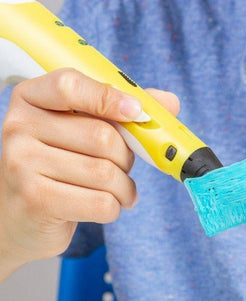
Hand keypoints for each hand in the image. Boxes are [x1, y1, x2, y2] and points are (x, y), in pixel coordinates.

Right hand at [0, 68, 178, 281]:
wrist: (22, 214)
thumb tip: (170, 103)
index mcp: (32, 98)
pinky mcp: (34, 200)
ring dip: (124, 186)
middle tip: (123, 165)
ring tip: (117, 189)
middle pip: (102, 136)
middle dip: (126, 156)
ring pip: (105, 173)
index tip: (137, 113)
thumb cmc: (62, 163)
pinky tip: (108, 205)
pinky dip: (116, 207)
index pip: (71, 85)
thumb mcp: (84, 129)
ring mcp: (21, 164)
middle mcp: (19, 126)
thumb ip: (124, 111)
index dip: (110, 98)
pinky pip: (100, 203)